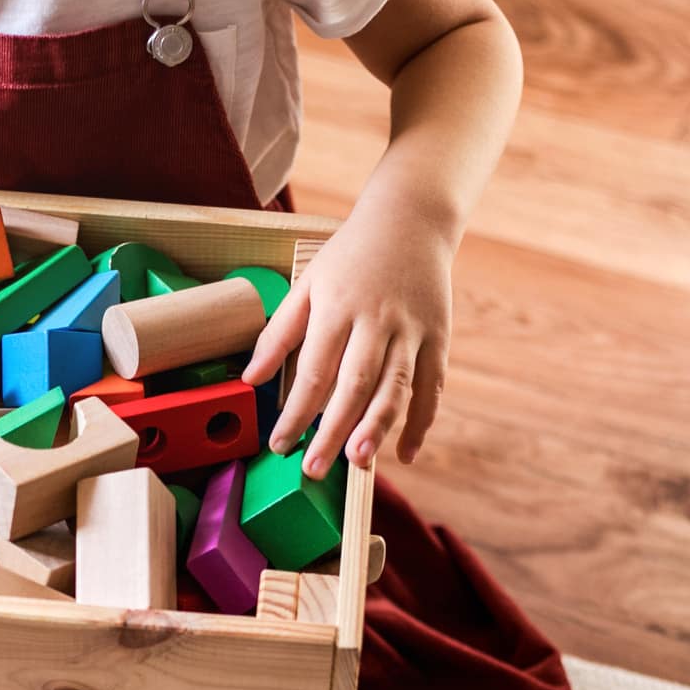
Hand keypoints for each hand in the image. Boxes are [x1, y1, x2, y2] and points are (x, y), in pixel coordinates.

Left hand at [241, 202, 452, 475]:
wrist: (411, 221)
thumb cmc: (351, 256)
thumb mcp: (308, 284)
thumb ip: (279, 333)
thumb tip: (250, 378)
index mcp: (337, 309)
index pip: (313, 371)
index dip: (295, 412)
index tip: (279, 444)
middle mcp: (376, 322)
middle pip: (353, 385)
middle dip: (332, 431)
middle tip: (313, 469)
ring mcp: (412, 331)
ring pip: (395, 388)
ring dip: (377, 429)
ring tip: (358, 464)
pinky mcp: (439, 338)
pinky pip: (431, 388)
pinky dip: (421, 423)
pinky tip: (404, 453)